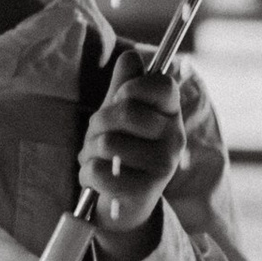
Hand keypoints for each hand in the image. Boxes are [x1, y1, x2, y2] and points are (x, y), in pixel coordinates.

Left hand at [81, 53, 190, 257]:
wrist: (122, 205)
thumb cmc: (121, 152)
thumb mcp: (120, 115)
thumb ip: (124, 85)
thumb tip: (131, 55)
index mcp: (170, 114)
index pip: (161, 83)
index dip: (131, 87)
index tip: (121, 100)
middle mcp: (174, 138)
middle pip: (125, 111)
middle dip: (97, 123)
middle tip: (97, 136)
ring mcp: (163, 166)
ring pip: (108, 143)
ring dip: (89, 152)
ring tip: (97, 160)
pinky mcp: (145, 192)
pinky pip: (99, 171)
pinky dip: (87, 174)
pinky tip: (95, 180)